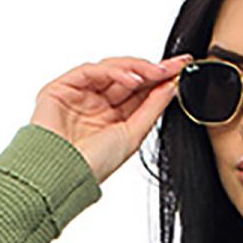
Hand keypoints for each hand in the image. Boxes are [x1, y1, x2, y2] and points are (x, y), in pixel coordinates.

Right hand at [31, 54, 192, 185]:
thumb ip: (152, 108)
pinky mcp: (61, 88)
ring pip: (111, 69)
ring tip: (156, 73)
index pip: (138, 91)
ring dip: (136, 68)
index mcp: (111, 117)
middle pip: (127, 76)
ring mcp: (78, 94)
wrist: (62, 176)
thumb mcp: (133, 135)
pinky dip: (114, 71)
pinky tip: (133, 79)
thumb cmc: (93, 165)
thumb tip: (172, 85)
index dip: (159, 78)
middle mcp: (95, 103)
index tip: (182, 68)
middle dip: (152, 69)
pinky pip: (91, 71)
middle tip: (174, 66)